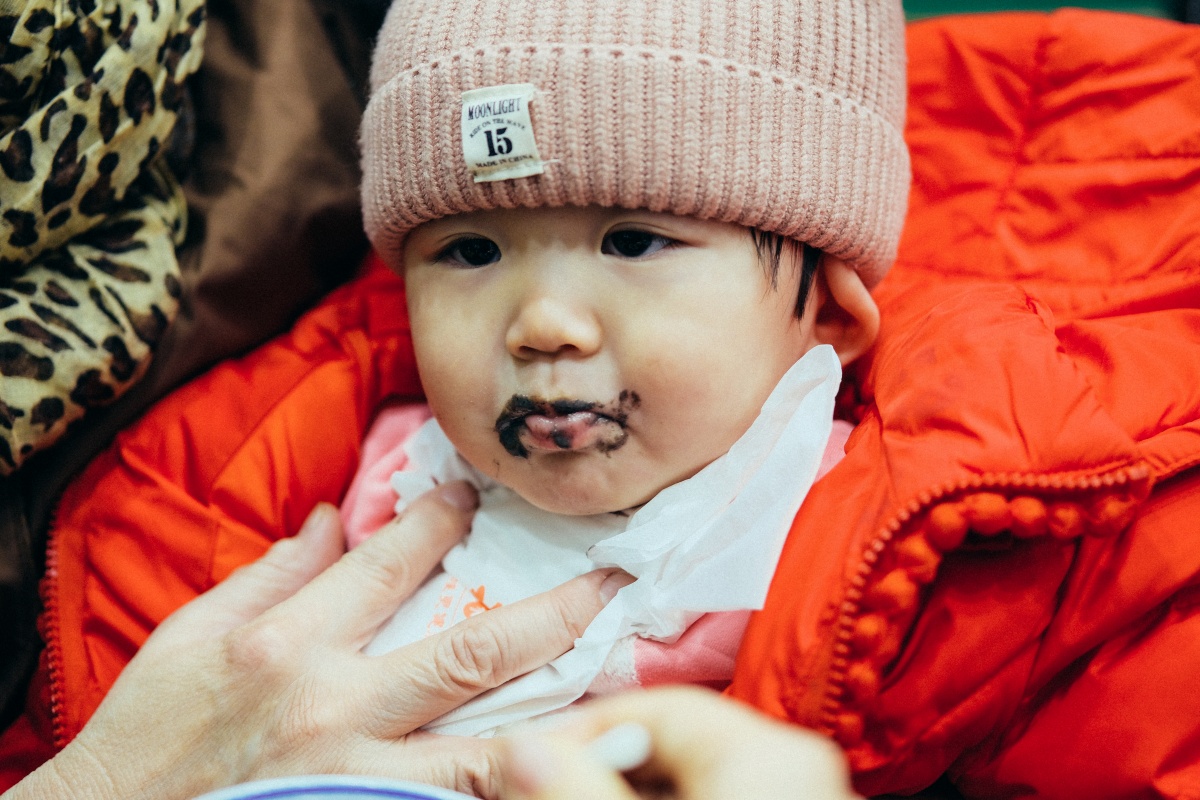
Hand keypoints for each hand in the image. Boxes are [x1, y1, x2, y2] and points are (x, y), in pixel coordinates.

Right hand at [9, 482, 626, 799]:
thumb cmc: (149, 733)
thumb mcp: (193, 634)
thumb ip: (273, 575)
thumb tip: (330, 520)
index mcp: (289, 643)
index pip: (390, 563)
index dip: (443, 519)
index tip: (479, 495)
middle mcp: (333, 708)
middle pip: (470, 653)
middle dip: (554, 614)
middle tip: (614, 583)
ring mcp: (352, 780)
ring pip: (480, 752)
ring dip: (556, 721)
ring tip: (622, 698)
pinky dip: (496, 789)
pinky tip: (548, 771)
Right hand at [498, 687, 859, 798]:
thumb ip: (578, 790)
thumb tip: (519, 745)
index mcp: (769, 752)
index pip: (656, 705)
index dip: (582, 729)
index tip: (526, 759)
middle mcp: (796, 763)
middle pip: (673, 738)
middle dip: (603, 762)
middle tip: (546, 786)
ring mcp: (803, 794)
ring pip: (692, 770)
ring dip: (628, 785)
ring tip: (579, 796)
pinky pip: (719, 791)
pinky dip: (670, 797)